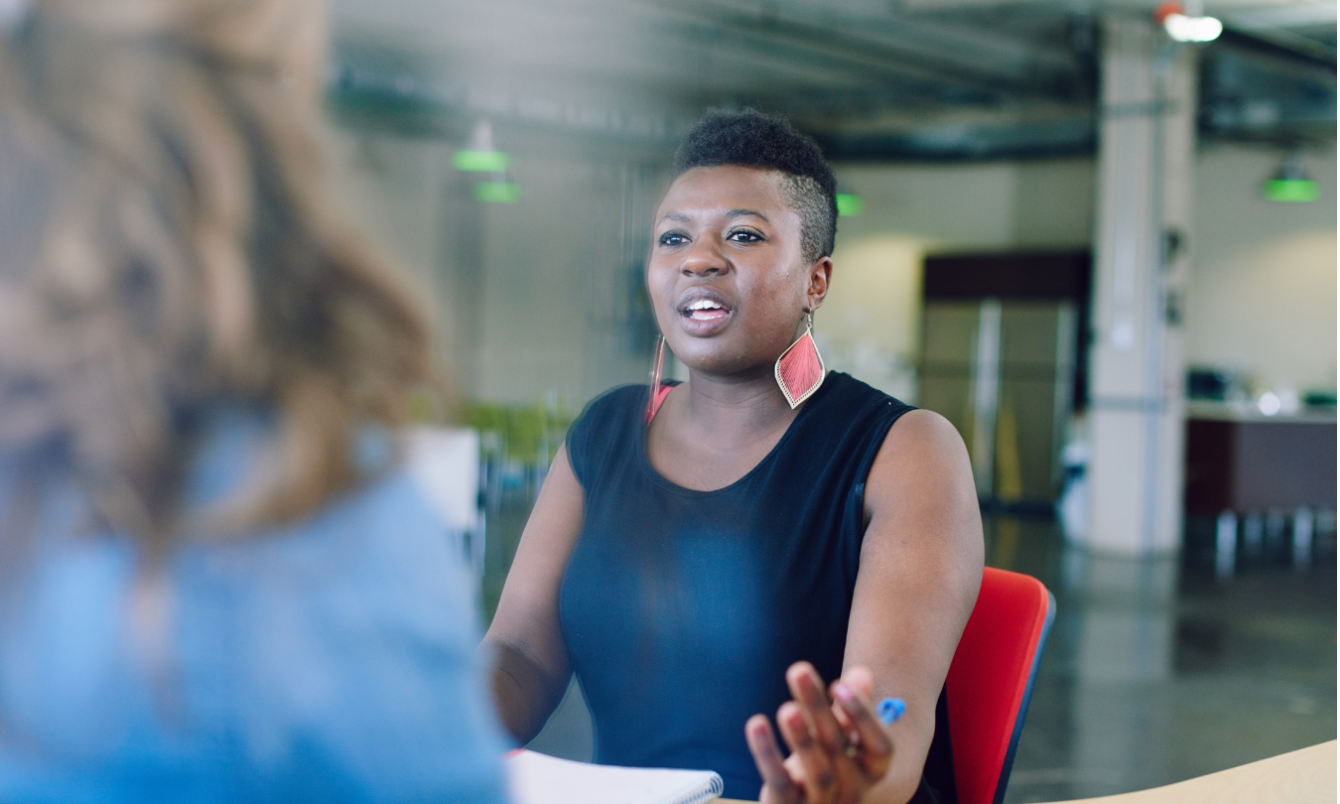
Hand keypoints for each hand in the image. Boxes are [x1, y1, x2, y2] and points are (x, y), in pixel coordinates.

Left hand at [745, 662, 894, 803]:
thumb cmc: (829, 763)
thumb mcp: (842, 736)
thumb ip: (851, 707)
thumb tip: (861, 673)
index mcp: (874, 769)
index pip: (881, 745)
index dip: (862, 715)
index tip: (838, 684)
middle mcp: (855, 789)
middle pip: (839, 747)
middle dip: (819, 708)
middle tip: (799, 671)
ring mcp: (824, 803)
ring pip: (818, 771)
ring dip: (802, 737)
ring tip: (787, 708)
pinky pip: (781, 783)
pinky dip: (767, 753)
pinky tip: (757, 724)